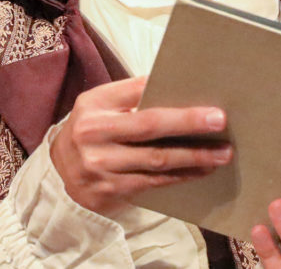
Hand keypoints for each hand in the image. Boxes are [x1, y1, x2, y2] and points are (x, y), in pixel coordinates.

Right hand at [47, 76, 231, 214]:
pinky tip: (200, 171)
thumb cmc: (91, 133)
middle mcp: (94, 134)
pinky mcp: (110, 189)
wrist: (58, 175)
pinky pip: (153, 182)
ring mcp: (101, 164)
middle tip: (220, 121)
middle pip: (150, 125)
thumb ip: (130, 98)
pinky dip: (180, 176)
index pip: (137, 91)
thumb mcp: (99, 107)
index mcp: (94, 105)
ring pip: (157, 160)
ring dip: (194, 156)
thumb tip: (180, 90)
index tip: (204, 96)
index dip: (169, 90)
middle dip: (188, 123)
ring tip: (221, 153)